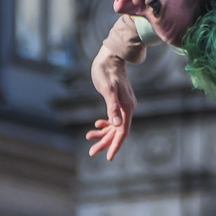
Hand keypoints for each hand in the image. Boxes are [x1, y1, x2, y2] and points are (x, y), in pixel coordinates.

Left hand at [86, 44, 136, 160]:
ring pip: (114, 126)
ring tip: (88, 138)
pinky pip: (112, 119)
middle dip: (105, 142)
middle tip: (91, 152)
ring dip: (102, 134)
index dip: (116, 145)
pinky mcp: (116, 102)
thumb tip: (116, 125)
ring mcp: (122, 105)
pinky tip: (95, 125)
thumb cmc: (107, 72)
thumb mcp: (108, 89)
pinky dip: (104, 124)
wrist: (110, 57)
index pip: (123, 131)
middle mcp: (127, 108)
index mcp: (127, 107)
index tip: (109, 157)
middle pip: (118, 131)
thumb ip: (112, 107)